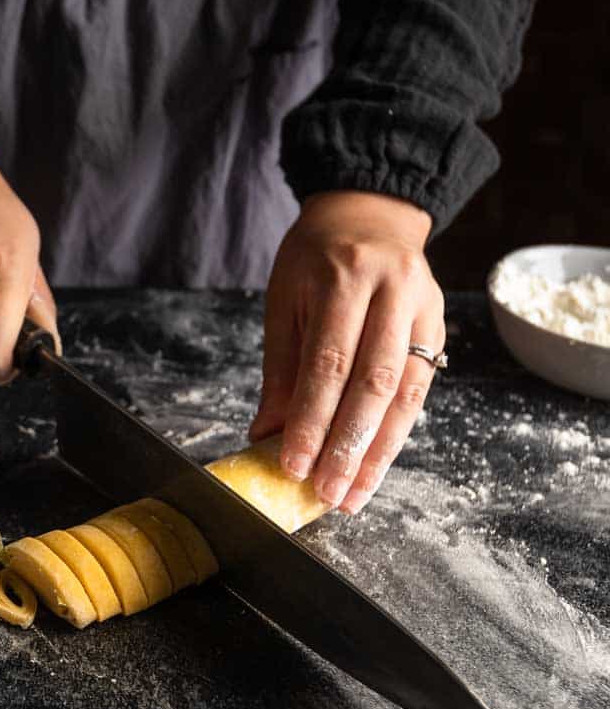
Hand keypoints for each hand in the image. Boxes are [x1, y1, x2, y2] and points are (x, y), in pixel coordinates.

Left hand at [248, 190, 444, 513]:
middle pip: (374, 382)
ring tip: (353, 495)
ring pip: (405, 393)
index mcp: (344, 277)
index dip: (311, 419)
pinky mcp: (439, 326)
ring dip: (379, 452)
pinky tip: (376, 465)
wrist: (369, 213)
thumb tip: (267, 435)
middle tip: (328, 493)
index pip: (328, 362)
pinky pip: (420, 389)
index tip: (293, 465)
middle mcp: (392, 290)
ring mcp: (423, 308)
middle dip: (349, 446)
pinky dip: (396, 432)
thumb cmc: (314, 259)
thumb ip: (282, 369)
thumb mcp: (286, 300)